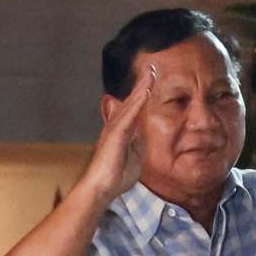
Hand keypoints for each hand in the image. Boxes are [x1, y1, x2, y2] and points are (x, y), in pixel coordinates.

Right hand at [83, 63, 156, 200]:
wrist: (103, 188)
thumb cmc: (116, 176)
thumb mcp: (135, 157)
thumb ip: (138, 144)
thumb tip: (141, 134)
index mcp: (123, 131)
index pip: (135, 109)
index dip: (143, 94)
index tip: (152, 80)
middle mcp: (117, 126)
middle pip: (132, 100)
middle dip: (142, 84)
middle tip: (152, 67)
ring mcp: (116, 129)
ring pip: (131, 103)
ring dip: (142, 87)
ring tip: (151, 72)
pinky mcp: (116, 134)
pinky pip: (129, 115)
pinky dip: (138, 102)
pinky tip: (146, 90)